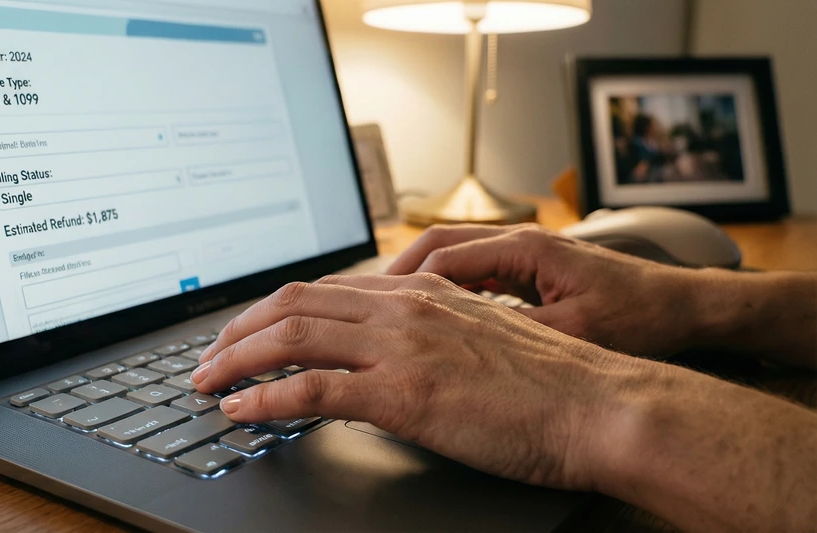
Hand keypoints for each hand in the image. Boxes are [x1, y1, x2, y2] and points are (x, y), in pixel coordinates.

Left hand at [192, 274, 647, 490]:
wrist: (602, 405)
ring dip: (237, 359)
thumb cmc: (554, 384)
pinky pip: (312, 388)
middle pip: (296, 303)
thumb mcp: (482, 342)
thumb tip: (391, 359)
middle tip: (210, 355)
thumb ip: (430, 340)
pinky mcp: (404, 393)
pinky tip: (241, 409)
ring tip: (208, 382)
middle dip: (240, 329)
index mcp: (423, 293)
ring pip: (293, 337)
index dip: (275, 310)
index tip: (249, 331)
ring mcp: (402, 347)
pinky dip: (265, 399)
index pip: (326, 290)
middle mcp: (405, 308)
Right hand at [387, 224, 703, 357]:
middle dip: (399, 273)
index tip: (374, 305)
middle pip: (439, 246)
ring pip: (454, 259)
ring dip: (419, 283)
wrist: (683, 307)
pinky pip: (474, 275)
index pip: (444, 256)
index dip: (403, 282)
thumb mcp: (576, 332)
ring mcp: (525, 255)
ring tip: (388, 312)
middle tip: (367, 302)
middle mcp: (520, 243)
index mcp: (527, 248)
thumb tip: (465, 346)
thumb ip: (518, 334)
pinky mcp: (531, 271)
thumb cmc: (640, 315)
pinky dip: (446, 292)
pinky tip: (432, 318)